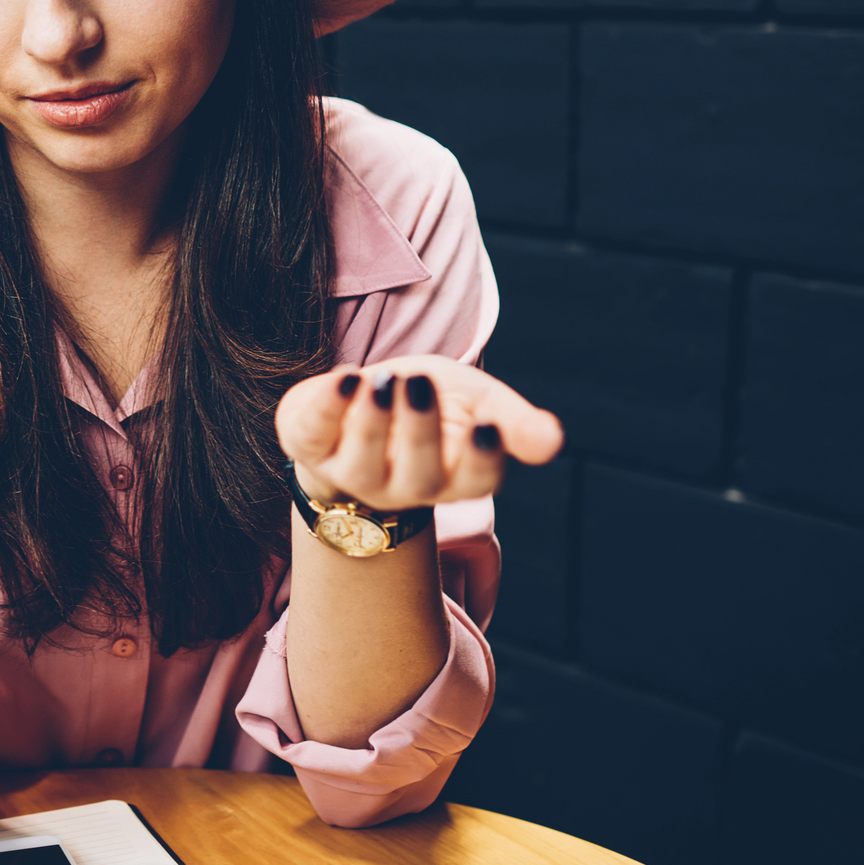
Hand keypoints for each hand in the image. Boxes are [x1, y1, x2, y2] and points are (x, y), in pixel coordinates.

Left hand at [276, 355, 562, 510]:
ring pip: (362, 462)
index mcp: (453, 477)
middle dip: (419, 429)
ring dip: (373, 421)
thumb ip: (513, 420)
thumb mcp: (474, 401)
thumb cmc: (427, 403)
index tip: (486, 427)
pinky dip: (327, 407)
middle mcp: (404, 486)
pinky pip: (312, 436)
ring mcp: (351, 472)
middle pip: (418, 474)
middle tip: (419, 384)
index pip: (474, 481)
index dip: (481, 461)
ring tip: (382, 380)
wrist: (360, 401)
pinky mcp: (309, 446)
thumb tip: (554, 440)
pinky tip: (345, 378)